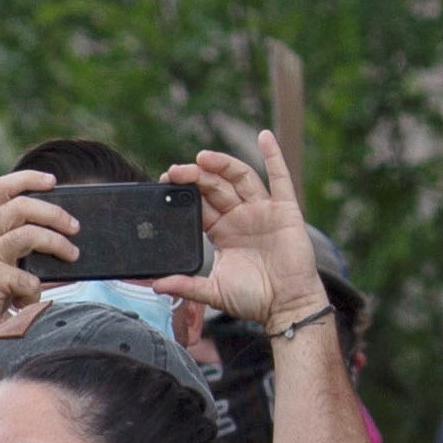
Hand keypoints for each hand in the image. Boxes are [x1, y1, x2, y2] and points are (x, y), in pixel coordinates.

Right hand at [0, 170, 73, 348]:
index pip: (3, 188)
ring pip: (30, 234)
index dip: (29, 178)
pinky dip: (34, 291)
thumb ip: (19, 245)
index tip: (53, 181)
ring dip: (57, 244)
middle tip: (75, 227)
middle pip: (22, 206)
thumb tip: (63, 240)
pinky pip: (27, 278)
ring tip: (72, 255)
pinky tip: (26, 300)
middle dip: (55, 214)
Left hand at [158, 137, 324, 327]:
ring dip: (222, 164)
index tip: (165, 182)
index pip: (200, 204)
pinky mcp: (285, 211)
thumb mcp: (212, 291)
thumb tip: (156, 286)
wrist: (286, 306)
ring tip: (202, 157)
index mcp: (222, 231)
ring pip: (240, 179)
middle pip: (215, 187)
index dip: (185, 191)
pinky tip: (264, 136)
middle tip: (176, 171)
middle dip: (196, 177)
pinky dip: (274, 156)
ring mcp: (262, 211)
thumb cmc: (253, 298)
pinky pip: (280, 179)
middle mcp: (240, 217)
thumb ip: (186, 286)